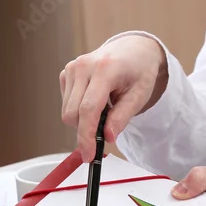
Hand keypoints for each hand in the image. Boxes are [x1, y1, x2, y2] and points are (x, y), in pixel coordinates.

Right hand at [61, 35, 167, 161]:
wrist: (132, 50)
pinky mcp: (66, 73)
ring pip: (67, 111)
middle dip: (85, 131)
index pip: (88, 109)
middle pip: (72, 114)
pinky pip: (66, 104)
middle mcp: (83, 66)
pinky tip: (95, 102)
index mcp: (104, 69)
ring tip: (105, 110)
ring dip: (83, 121)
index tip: (88, 155)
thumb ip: (122, 117)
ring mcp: (72, 68)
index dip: (86, 136)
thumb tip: (107, 137)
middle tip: (105, 131)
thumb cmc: (138, 71)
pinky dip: (79, 111)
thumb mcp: (139, 96)